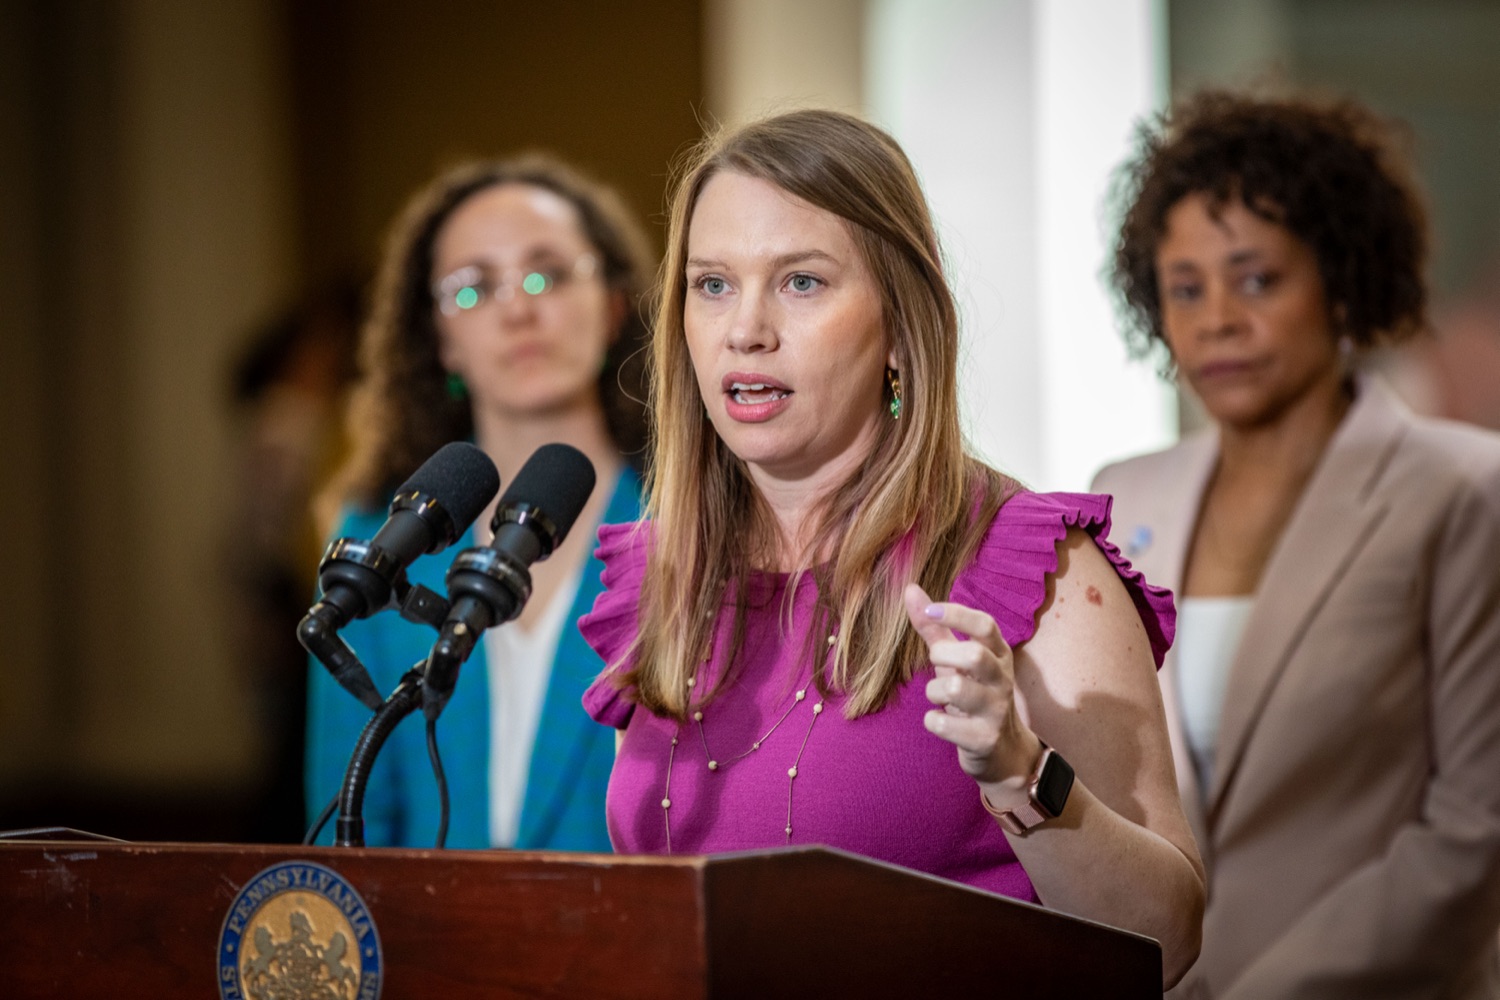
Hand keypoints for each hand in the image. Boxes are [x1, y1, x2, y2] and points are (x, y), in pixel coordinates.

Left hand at [903, 583, 1042, 796]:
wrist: (1002, 751)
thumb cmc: (974, 694)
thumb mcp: (957, 660)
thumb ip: (935, 628)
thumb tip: (910, 589)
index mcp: (998, 654)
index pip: (986, 625)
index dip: (957, 613)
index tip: (930, 610)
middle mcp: (1002, 679)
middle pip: (975, 655)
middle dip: (943, 655)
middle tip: (936, 664)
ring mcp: (995, 710)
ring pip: (957, 689)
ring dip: (934, 691)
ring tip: (938, 697)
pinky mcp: (984, 739)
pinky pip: (945, 725)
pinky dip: (933, 721)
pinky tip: (940, 721)